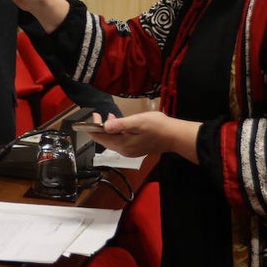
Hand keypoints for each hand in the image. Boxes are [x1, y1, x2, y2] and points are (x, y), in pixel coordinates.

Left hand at [82, 111, 201, 163]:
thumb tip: (104, 126)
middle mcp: (124, 150)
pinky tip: (120, 124)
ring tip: (108, 117)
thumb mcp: (138, 122)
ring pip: (112, 140)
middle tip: (98, 115)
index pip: (101, 137)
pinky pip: (120, 141)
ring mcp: (130, 151)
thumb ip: (120, 124)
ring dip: (108, 129)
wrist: (175, 136)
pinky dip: (116, 132)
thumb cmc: (158, 127)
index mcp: (123, 145)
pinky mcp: (135, 148)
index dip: (92, 127)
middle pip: (105, 140)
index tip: (91, 116)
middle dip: (99, 128)